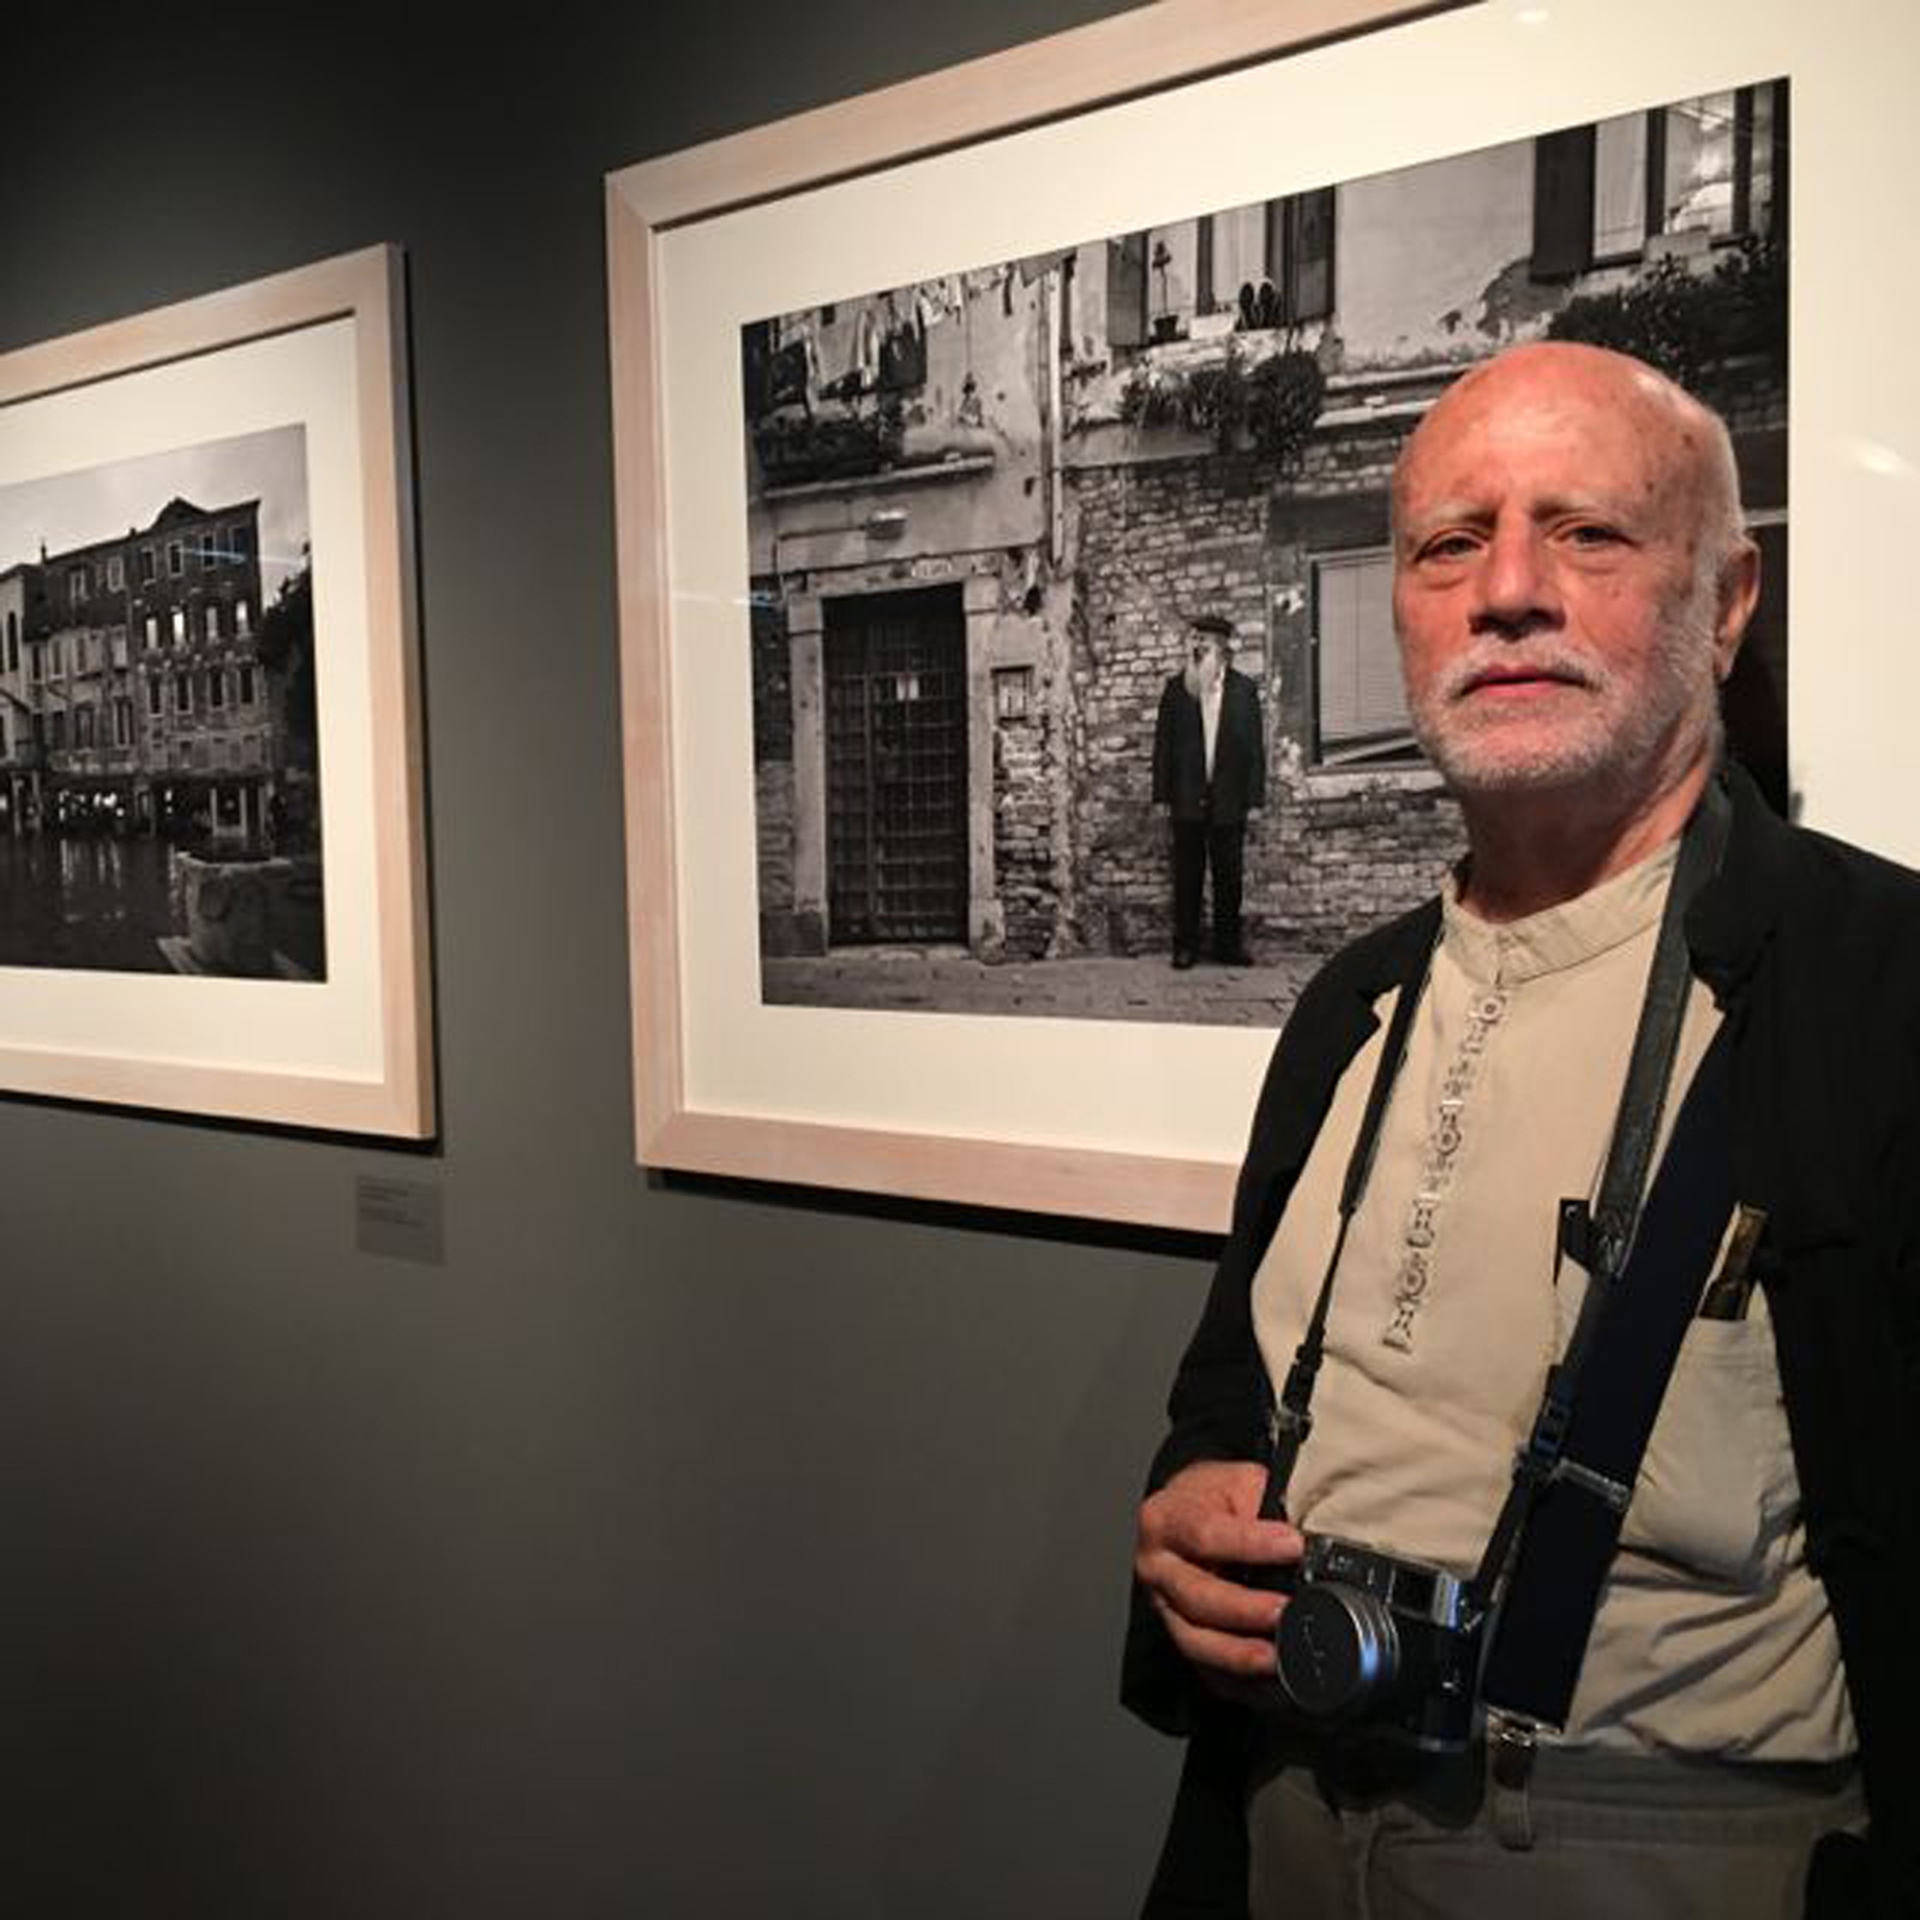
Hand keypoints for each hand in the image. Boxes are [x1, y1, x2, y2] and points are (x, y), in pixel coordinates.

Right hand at [1135, 1460, 1301, 1690]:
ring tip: (1276, 1658)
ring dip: (1238, 1654)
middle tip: (1284, 1611)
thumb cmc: (1212, 1498)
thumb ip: (1265, 1506)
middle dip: (1244, 1610)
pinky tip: (1268, 1685)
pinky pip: (1205, 1670)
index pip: (1205, 1534)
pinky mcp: (1180, 1637)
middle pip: (1197, 1597)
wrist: (1185, 1512)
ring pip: (1195, 1641)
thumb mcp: (1236, 1482)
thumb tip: (1314, 1535)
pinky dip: (1239, 1683)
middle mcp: (1157, 1568)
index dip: (1250, 1544)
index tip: (1292, 1546)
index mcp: (1166, 1521)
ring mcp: (1165, 1608)